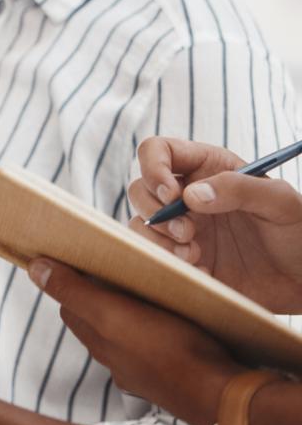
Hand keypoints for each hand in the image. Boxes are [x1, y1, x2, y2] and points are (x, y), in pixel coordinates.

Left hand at [32, 257, 242, 424]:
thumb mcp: (115, 312)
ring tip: (149, 286)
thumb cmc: (170, 349)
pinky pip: (155, 343)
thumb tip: (34, 268)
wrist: (221, 395)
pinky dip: (157, 327)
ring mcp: (142, 368)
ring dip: (132, 308)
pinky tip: (173, 316)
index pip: (71, 301)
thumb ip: (73, 291)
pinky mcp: (170, 373)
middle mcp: (114, 357)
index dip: (73, 277)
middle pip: (97, 315)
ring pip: (127, 330)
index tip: (84, 255)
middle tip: (119, 265)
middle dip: (101, 289)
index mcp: (97, 338)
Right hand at [127, 136, 301, 312]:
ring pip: (140, 226)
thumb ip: (240, 188)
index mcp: (208, 169)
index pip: (158, 151)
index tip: (172, 195)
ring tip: (193, 255)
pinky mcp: (182, 260)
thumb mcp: (282, 202)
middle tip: (188, 233)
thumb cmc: (300, 233)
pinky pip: (155, 258)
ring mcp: (182, 228)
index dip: (153, 168)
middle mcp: (187, 195)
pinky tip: (205, 274)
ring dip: (158, 242)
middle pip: (140, 189)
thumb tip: (189, 195)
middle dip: (156, 212)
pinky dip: (171, 267)